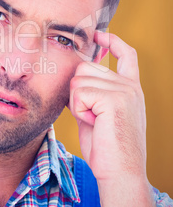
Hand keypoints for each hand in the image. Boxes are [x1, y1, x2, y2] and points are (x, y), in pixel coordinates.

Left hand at [69, 31, 146, 182]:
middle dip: (77, 90)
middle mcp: (129, 85)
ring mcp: (124, 90)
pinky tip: (93, 122)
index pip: (126, 54)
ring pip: (78, 79)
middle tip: (90, 114)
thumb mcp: (98, 111)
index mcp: (129, 87)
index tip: (99, 35)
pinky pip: (79, 92)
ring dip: (77, 102)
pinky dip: (79, 109)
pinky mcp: (114, 98)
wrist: (119, 172)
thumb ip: (93, 90)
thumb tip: (79, 70)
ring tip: (94, 120)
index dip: (112, 42)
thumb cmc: (105, 145)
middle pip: (84, 67)